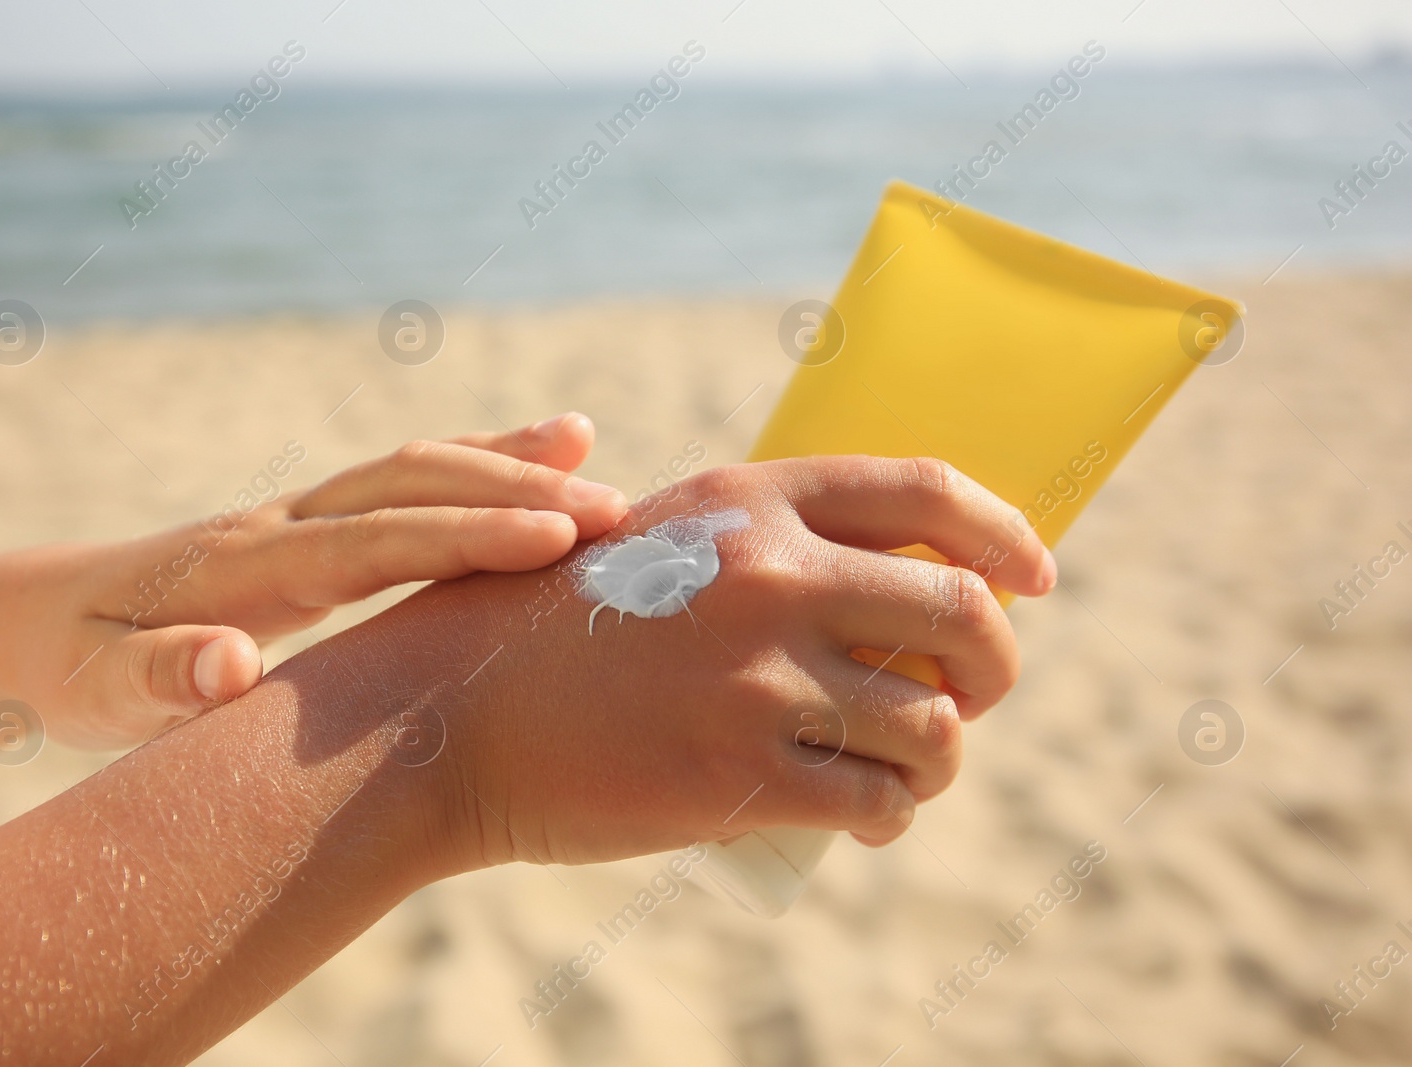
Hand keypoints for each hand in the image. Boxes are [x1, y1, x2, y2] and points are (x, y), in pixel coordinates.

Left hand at [23, 412, 626, 747]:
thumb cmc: (70, 669)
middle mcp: (284, 522)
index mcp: (245, 566)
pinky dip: (474, 469)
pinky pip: (407, 488)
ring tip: (594, 459)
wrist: (36, 621)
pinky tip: (536, 463)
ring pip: (417, 471)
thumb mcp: (93, 693)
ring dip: (504, 464)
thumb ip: (156, 680)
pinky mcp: (317, 529)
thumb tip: (230, 665)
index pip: (376, 542)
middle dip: (514, 491)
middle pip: (414, 486)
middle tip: (616, 514)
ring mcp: (302, 517)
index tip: (558, 541)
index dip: (469, 538)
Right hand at [360, 455, 1055, 870]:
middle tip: (970, 698)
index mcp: (749, 499)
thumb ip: (765, 544)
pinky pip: (880, 800)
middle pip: (962, 615)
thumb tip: (896, 584)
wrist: (452, 715)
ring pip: (933, 726)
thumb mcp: (662, 544)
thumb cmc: (557, 632)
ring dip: (941, 759)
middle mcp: (769, 573)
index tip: (1036, 578)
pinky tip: (871, 815)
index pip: (925, 491)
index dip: (1005, 532)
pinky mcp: (743, 774)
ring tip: (906, 772)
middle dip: (996, 667)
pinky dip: (894, 814)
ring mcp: (759, 675)